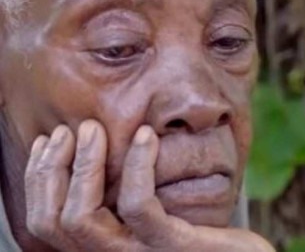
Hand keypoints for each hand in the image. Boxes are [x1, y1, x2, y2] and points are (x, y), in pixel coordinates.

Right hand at [24, 120, 274, 251]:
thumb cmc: (201, 233)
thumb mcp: (155, 214)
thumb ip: (124, 198)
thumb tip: (95, 151)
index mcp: (103, 249)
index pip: (45, 224)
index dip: (38, 180)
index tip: (49, 139)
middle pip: (54, 222)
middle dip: (53, 168)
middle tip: (71, 129)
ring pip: (83, 218)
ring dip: (85, 166)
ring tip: (96, 129)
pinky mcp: (172, 246)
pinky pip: (140, 206)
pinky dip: (137, 166)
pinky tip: (145, 136)